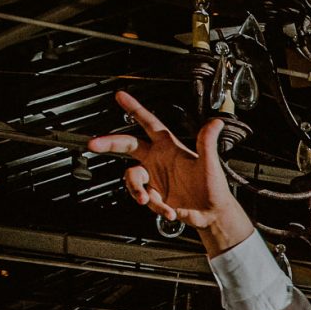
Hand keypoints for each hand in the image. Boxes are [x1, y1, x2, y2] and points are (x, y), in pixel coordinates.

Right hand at [88, 91, 254, 254]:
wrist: (213, 213)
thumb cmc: (214, 187)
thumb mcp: (210, 163)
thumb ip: (207, 142)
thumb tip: (216, 122)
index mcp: (168, 147)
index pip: (148, 123)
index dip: (134, 109)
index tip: (120, 96)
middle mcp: (157, 159)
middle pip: (127, 144)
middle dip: (109, 142)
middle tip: (94, 144)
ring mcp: (154, 177)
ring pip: (131, 176)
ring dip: (136, 188)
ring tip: (147, 199)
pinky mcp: (154, 195)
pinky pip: (145, 197)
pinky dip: (156, 206)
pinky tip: (170, 211)